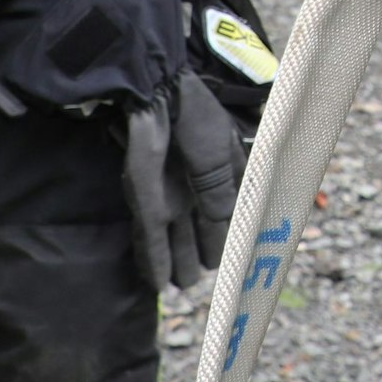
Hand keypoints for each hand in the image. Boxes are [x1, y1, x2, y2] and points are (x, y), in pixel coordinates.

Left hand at [119, 69, 248, 290]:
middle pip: (197, 228)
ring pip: (173, 238)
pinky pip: (150, 238)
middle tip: (201, 279)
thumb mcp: (219, 156)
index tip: (235, 255)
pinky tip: (157, 282)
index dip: (229, 233)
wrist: (157, 97)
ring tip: (184, 284)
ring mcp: (167, 196)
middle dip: (199, 253)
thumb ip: (221, 192)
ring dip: (178, 262)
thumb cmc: (196, 118)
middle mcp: (191, 187)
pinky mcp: (145, 202)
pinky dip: (154, 260)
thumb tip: (226, 222)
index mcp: (216, 171)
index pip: (226, 210)